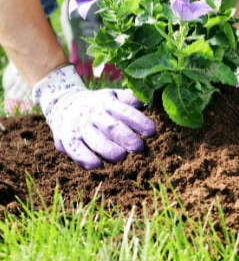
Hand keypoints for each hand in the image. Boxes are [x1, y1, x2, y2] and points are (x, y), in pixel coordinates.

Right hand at [32, 64, 155, 169]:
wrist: (64, 103)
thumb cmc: (98, 104)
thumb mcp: (113, 96)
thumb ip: (130, 99)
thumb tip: (149, 101)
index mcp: (107, 102)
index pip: (125, 111)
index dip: (139, 121)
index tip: (152, 131)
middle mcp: (93, 113)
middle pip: (110, 126)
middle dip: (126, 138)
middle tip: (139, 148)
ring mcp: (79, 126)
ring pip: (94, 139)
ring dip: (108, 149)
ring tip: (121, 156)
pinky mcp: (66, 138)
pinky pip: (75, 150)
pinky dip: (85, 158)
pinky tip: (97, 165)